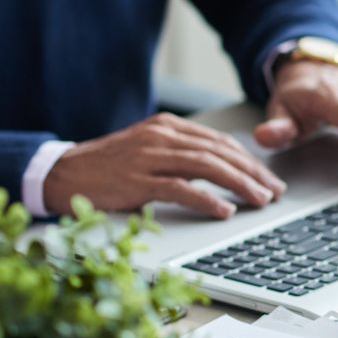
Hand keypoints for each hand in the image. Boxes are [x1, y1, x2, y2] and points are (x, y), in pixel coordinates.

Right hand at [44, 113, 285, 218]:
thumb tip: (227, 167)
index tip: (269, 178)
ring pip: (207, 167)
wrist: (61, 173)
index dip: (250, 161)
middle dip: (253, 173)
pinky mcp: (136, 181)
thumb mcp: (149, 150)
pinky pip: (180, 188)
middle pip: (220, 153)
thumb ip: (184, 153)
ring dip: (240, 184)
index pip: (220, 142)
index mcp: (167, 127)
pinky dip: (207, 199)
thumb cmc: (109, 167)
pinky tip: (225, 210)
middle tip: (275, 191)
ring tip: (261, 200)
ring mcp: (148, 158)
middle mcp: (161, 137)